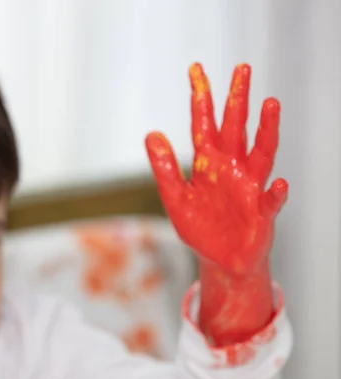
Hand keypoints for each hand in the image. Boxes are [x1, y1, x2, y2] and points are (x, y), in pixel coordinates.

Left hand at [145, 63, 286, 274]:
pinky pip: (271, 200)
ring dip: (266, 130)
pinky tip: (277, 183)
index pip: (203, 124)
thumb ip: (165, 168)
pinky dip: (275, 193)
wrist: (219, 260)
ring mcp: (249, 187)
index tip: (196, 69)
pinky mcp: (262, 212)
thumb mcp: (175, 198)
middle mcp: (231, 168)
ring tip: (270, 104)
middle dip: (237, 98)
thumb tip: (151, 134)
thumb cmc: (199, 228)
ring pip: (261, 152)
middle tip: (241, 68)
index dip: (200, 97)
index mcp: (207, 163)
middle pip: (235, 127)